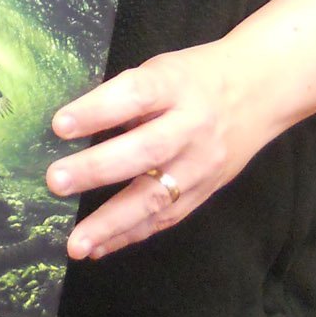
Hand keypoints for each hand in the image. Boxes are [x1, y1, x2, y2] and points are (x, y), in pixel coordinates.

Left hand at [45, 0, 315, 261]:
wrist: (260, 91)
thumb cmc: (195, 77)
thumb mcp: (162, 69)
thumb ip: (124, 96)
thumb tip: (68, 129)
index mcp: (175, 85)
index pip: (135, 95)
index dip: (98, 110)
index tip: (59, 125)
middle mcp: (192, 126)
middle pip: (145, 150)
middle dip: (97, 170)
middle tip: (55, 183)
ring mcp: (201, 164)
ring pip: (156, 197)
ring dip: (112, 223)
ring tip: (76, 242)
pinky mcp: (205, 191)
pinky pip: (166, 218)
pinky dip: (130, 235)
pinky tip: (99, 247)